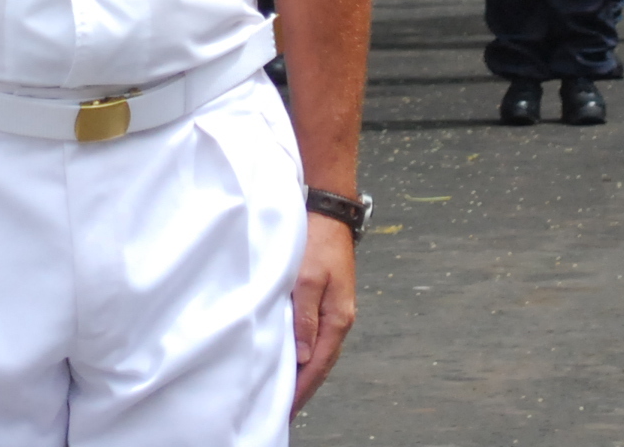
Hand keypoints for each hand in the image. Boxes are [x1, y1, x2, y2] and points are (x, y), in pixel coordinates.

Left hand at [292, 219, 359, 412]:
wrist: (328, 212)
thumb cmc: (316, 242)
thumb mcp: (306, 279)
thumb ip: (305, 317)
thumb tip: (304, 356)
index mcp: (338, 318)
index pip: (319, 364)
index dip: (303, 389)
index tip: (286, 409)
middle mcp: (340, 319)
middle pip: (321, 362)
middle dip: (303, 386)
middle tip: (283, 408)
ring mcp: (335, 310)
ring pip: (319, 349)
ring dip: (304, 370)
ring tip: (285, 389)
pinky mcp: (326, 300)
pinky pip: (316, 334)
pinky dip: (305, 350)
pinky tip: (293, 356)